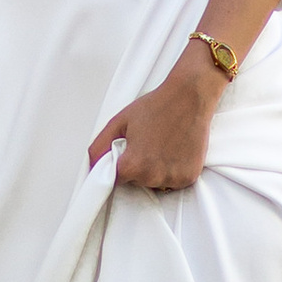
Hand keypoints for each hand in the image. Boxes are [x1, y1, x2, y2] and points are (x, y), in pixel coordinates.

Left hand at [88, 45, 222, 191]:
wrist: (189, 97)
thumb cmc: (155, 106)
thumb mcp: (119, 122)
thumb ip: (99, 147)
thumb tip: (92, 166)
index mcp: (133, 165)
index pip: (116, 179)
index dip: (120, 164)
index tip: (128, 152)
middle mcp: (152, 177)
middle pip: (137, 182)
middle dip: (138, 167)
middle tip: (147, 143)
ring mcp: (173, 179)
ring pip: (155, 183)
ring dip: (155, 170)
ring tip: (163, 145)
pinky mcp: (189, 177)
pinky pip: (174, 182)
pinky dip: (173, 170)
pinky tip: (175, 150)